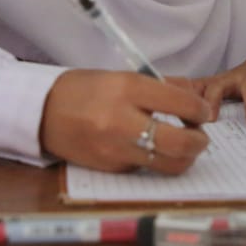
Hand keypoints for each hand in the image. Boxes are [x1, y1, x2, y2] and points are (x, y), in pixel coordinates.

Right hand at [39, 70, 210, 174]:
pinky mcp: (111, 168)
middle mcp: (123, 120)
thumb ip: (162, 86)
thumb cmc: (85, 89)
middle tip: (200, 137)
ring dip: (185, 157)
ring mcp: (116, 148)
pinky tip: (149, 148)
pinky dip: (155, 159)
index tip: (203, 112)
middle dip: (200, 142)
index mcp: (128, 89)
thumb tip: (195, 99)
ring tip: (182, 146)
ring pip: (169, 164)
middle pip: (180, 143)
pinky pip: (146, 167)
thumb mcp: (122, 77)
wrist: (42, 111)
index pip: (182, 104)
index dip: (201, 111)